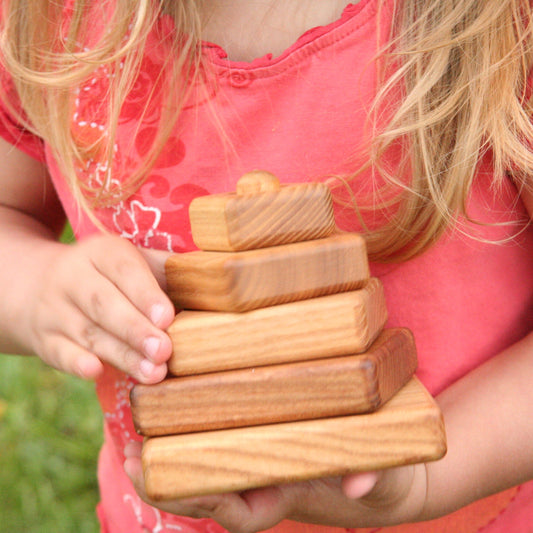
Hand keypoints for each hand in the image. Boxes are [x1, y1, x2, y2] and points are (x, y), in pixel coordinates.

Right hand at [24, 234, 174, 381]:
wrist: (38, 283)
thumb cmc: (108, 276)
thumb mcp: (130, 261)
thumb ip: (165, 268)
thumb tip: (209, 274)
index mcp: (101, 252)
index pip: (124, 269)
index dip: (145, 294)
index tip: (167, 318)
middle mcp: (73, 277)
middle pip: (104, 304)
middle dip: (136, 329)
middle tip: (164, 350)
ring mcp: (54, 309)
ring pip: (89, 333)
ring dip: (122, 355)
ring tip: (153, 372)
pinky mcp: (45, 339)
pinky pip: (59, 352)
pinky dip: (76, 363)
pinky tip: (96, 372)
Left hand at [124, 442, 428, 532]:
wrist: (377, 469)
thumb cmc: (374, 471)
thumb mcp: (379, 473)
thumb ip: (373, 476)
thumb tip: (361, 484)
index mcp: (283, 495)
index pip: (235, 510)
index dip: (199, 498)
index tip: (169, 481)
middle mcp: (261, 485)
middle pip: (205, 495)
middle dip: (165, 484)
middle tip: (129, 460)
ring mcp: (253, 467)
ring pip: (201, 474)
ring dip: (164, 462)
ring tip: (128, 443)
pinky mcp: (252, 444)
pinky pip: (211, 450)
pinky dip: (183, 439)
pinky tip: (162, 418)